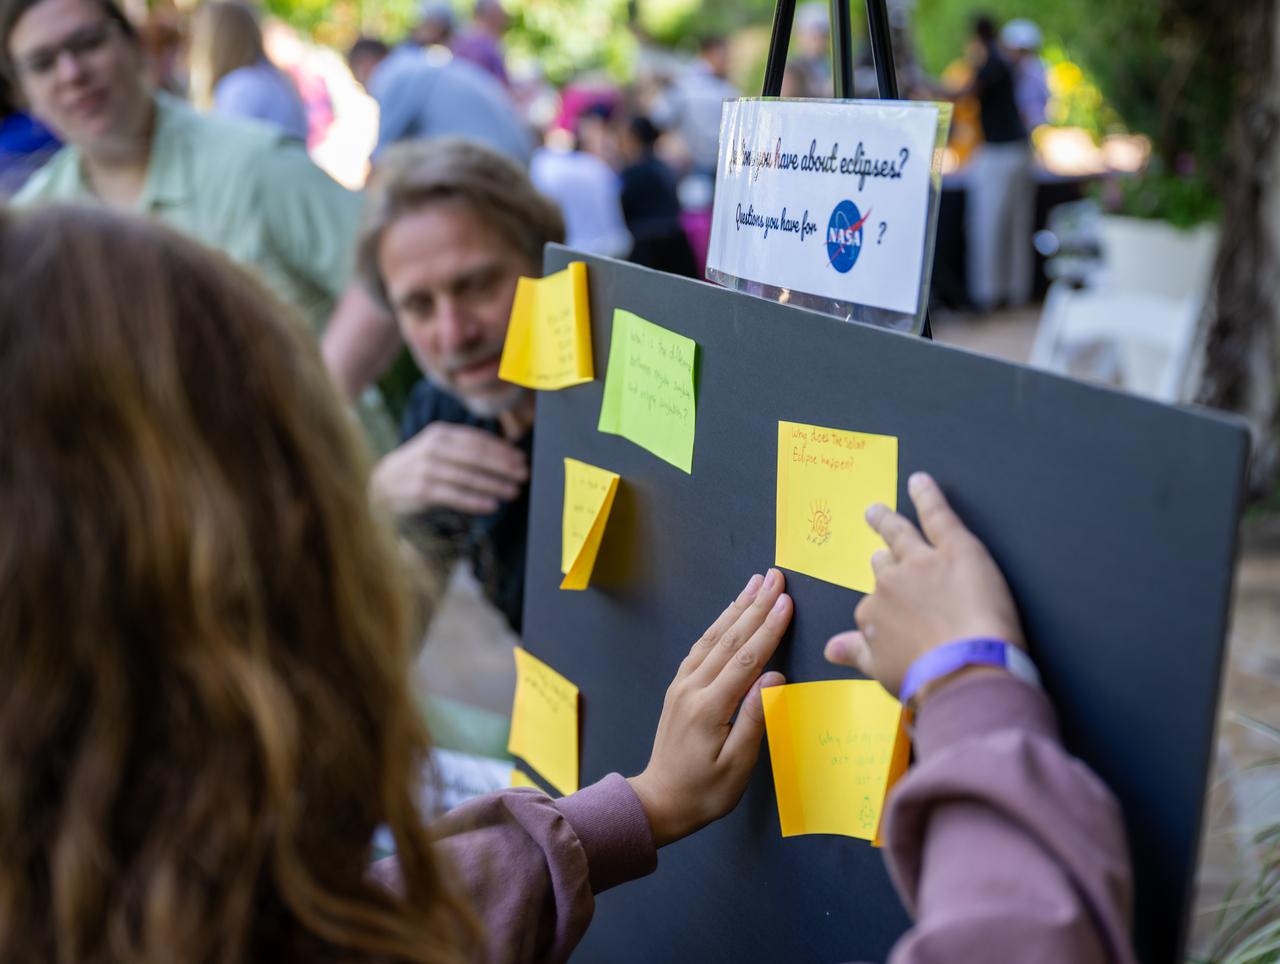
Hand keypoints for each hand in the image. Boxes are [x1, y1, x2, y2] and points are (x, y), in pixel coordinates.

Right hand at [370, 422, 527, 516]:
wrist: (384, 483)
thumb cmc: (421, 465)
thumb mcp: (439, 448)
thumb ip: (466, 448)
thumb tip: (506, 453)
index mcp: (441, 433)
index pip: (478, 440)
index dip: (503, 450)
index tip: (522, 460)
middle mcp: (434, 448)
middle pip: (476, 456)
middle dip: (503, 466)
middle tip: (523, 475)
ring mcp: (427, 469)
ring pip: (468, 477)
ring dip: (494, 485)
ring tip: (513, 492)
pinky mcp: (422, 490)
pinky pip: (454, 496)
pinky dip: (475, 501)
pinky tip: (492, 506)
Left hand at [628, 569, 790, 846]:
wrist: (659, 802)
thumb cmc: (704, 792)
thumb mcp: (737, 766)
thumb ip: (755, 718)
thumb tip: (775, 676)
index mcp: (709, 707)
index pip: (745, 659)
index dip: (768, 628)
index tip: (786, 601)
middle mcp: (692, 688)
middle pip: (729, 638)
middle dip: (755, 605)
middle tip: (775, 576)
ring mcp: (682, 685)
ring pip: (713, 637)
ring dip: (736, 607)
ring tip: (756, 583)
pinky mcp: (678, 688)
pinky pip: (701, 647)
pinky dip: (719, 625)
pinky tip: (730, 613)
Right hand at [824, 472, 1023, 703]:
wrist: (962, 673)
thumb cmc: (925, 680)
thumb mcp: (882, 672)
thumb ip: (857, 654)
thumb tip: (831, 649)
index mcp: (874, 615)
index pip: (872, 606)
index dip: (881, 608)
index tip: (887, 612)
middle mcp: (891, 585)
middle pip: (883, 567)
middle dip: (881, 560)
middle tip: (879, 552)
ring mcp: (922, 564)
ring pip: (901, 536)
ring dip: (888, 521)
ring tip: (878, 511)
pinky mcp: (956, 550)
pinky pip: (937, 515)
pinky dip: (927, 495)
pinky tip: (920, 480)